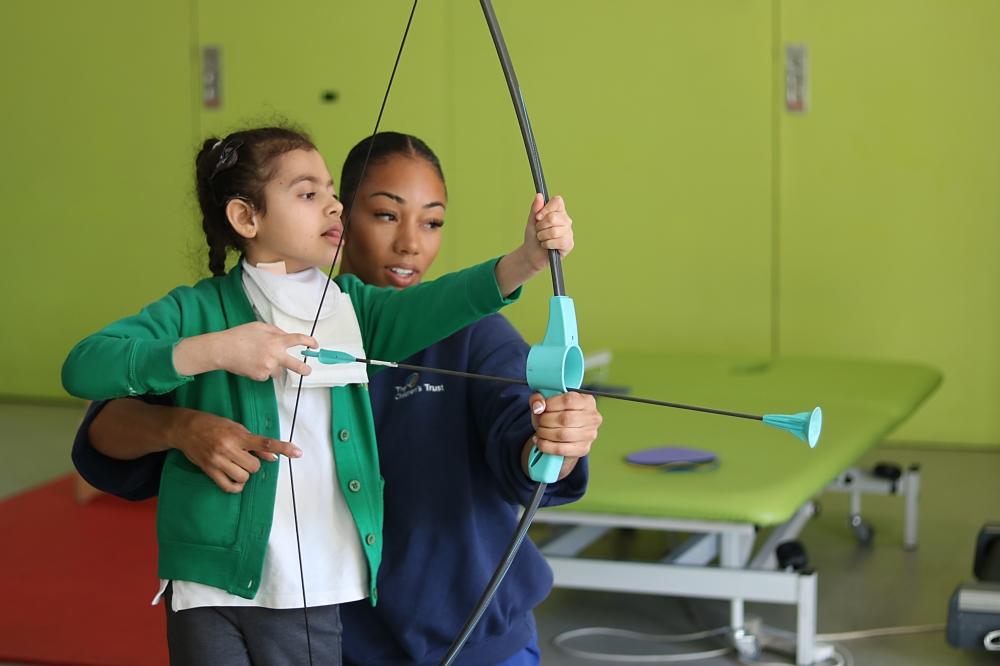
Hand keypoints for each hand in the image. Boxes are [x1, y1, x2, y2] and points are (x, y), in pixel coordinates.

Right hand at [169, 408, 302, 492]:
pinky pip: (228, 486)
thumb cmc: (213, 425)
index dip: (283, 448)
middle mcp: (228, 448)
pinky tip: (235, 481)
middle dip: (254, 464)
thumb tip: (273, 457)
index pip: (266, 443)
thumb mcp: (236, 427)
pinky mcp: (209, 470)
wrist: (185, 428)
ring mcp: (218, 461)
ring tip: (237, 466)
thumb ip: (255, 443)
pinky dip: (236, 486)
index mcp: (238, 435)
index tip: (297, 452)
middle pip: (254, 466)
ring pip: (243, 477)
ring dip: (245, 474)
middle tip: (245, 457)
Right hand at [174, 322, 317, 380]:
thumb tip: (286, 337)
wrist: (222, 350)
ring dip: (274, 366)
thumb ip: (275, 331)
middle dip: (304, 369)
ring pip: (278, 370)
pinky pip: (267, 375)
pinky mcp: (260, 376)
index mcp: (276, 340)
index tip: (314, 345)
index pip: (298, 340)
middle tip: (307, 371)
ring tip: (258, 358)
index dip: (309, 342)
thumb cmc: (239, 335)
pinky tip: (251, 363)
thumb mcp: (259, 326)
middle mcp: (275, 355)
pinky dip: (262, 370)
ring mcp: (268, 368)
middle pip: (296, 365)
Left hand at [494, 194, 574, 295]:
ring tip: (542, 239)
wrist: (531, 254)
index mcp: (558, 211)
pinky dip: (547, 245)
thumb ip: (535, 208)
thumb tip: (539, 195)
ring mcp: (569, 232)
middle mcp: (566, 220)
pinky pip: (558, 242)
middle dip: (541, 226)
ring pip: (554, 231)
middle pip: (553, 217)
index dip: (546, 208)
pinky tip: (547, 246)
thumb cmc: (533, 236)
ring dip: (543, 237)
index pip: (557, 201)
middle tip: (539, 231)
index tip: (538, 217)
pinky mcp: (569, 244)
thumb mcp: (532, 221)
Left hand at [523, 391, 601, 480]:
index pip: (568, 400)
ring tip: (539, 431)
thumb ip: (538, 399)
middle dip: (546, 420)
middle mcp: (592, 417)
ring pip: (563, 435)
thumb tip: (538, 407)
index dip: (551, 404)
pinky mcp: (583, 449)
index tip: (541, 408)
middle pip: (565, 419)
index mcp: (587, 401)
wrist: (564, 435)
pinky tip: (540, 441)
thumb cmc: (556, 414)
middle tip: (539, 421)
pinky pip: (561, 449)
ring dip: (545, 433)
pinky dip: (546, 445)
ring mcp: (590, 434)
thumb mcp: (546, 402)